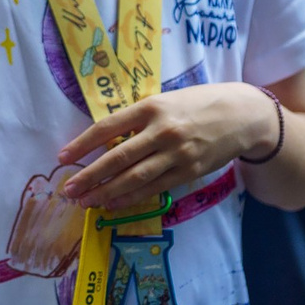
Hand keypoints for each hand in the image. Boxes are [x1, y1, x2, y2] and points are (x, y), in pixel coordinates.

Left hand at [55, 84, 275, 211]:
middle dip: (90, 176)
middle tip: (69, 190)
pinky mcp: (189, 170)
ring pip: (135, 177)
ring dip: (107, 192)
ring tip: (86, 201)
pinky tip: (114, 203)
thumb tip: (105, 140)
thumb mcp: (165, 100)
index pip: (107, 128)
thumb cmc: (197, 104)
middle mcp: (162, 130)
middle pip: (118, 158)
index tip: (62, 158)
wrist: (242, 114)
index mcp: (150, 107)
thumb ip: (138, 118)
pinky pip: (155, 187)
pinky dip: (133, 197)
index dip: (82, 144)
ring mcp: (177, 153)